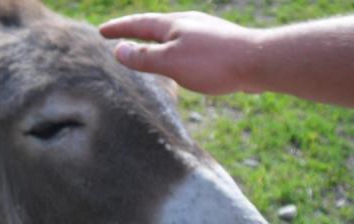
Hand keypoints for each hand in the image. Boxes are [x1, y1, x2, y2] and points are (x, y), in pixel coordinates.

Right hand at [99, 12, 262, 95]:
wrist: (258, 62)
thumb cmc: (213, 63)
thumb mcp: (170, 62)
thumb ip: (144, 57)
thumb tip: (119, 50)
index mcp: (174, 25)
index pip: (138, 24)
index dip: (119, 29)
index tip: (102, 31)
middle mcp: (188, 23)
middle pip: (154, 25)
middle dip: (134, 30)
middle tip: (118, 33)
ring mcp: (204, 32)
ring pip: (171, 33)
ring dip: (153, 38)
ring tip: (145, 43)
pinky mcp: (217, 44)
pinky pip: (185, 43)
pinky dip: (170, 48)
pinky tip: (179, 57)